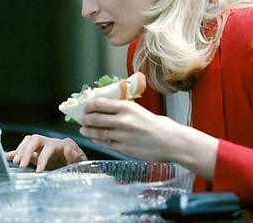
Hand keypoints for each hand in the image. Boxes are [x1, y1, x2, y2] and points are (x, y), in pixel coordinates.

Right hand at [5, 134, 87, 171]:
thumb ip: (75, 156)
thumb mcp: (82, 163)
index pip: (49, 146)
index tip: (39, 170)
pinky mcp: (38, 154)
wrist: (81, 168)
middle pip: (35, 139)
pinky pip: (25, 149)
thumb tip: (67, 148)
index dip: (43, 158)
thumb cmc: (82, 166)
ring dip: (20, 150)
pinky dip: (16, 152)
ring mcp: (43, 148)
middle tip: (21, 164)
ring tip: (16, 162)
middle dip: (26, 151)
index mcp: (62, 144)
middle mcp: (51, 143)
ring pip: (29, 141)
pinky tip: (7, 156)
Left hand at [78, 97, 218, 179]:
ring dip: (88, 130)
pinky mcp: (124, 148)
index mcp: (127, 107)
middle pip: (96, 118)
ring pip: (98, 132)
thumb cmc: (158, 125)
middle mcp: (123, 121)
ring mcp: (122, 136)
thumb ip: (123, 110)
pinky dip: (98, 140)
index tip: (85, 106)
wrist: (171, 142)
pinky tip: (95, 138)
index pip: (100, 103)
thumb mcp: (139, 110)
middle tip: (81, 119)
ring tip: (84, 129)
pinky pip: (106, 143)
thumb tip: (106, 108)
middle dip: (85, 119)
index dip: (89, 105)